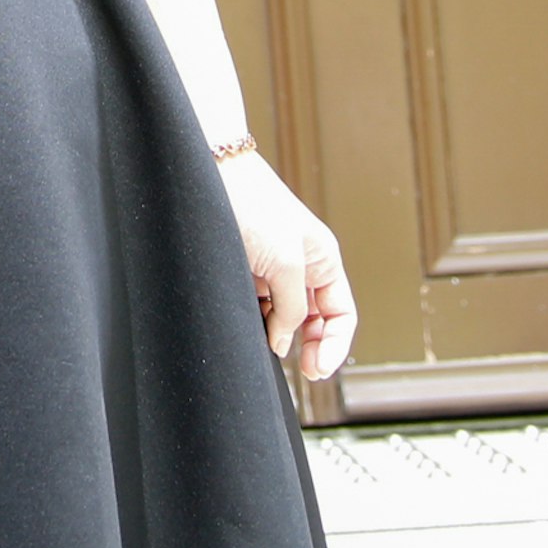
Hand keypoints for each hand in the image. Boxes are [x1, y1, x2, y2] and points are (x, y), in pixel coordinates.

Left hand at [220, 152, 354, 381]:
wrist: (207, 175)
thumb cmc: (251, 205)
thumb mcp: (284, 261)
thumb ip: (292, 307)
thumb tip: (285, 343)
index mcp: (323, 260)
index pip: (341, 314)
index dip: (335, 345)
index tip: (317, 370)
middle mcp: (302, 267)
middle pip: (316, 321)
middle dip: (312, 347)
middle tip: (303, 373)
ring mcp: (272, 271)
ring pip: (285, 319)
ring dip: (281, 338)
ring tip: (268, 348)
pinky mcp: (245, 274)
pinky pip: (260, 309)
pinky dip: (259, 325)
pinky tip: (251, 332)